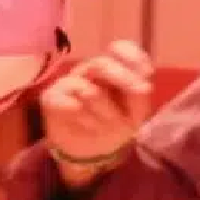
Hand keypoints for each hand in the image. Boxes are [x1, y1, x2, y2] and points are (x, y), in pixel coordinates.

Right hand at [39, 40, 156, 179]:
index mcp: (110, 69)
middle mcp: (89, 71)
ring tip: (106, 126)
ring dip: (105, 114)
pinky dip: (86, 121)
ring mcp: (68, 82)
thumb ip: (139, 97)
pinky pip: (73, 106)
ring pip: (90, 91)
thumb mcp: (134, 114)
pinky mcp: (51, 97)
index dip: (132, 56)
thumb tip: (144, 86)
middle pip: (102, 64)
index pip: (119, 49)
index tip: (147, 73)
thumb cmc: (112, 126)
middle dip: (124, 80)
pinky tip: (87, 127)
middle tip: (140, 95)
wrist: (84, 150)